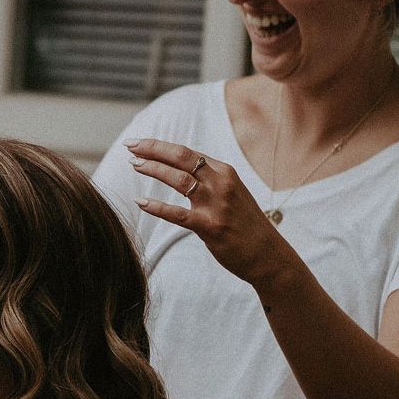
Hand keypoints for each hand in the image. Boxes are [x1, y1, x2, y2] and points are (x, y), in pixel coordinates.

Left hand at [125, 138, 279, 283]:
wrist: (268, 254)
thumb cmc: (245, 225)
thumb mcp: (231, 194)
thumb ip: (209, 181)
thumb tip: (183, 171)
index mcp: (225, 172)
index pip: (188, 152)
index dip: (161, 146)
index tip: (140, 143)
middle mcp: (221, 183)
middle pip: (181, 158)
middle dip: (153, 149)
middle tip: (130, 146)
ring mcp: (216, 204)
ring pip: (178, 179)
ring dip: (153, 170)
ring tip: (134, 165)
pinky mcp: (210, 227)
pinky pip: (178, 214)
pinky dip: (157, 207)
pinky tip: (140, 202)